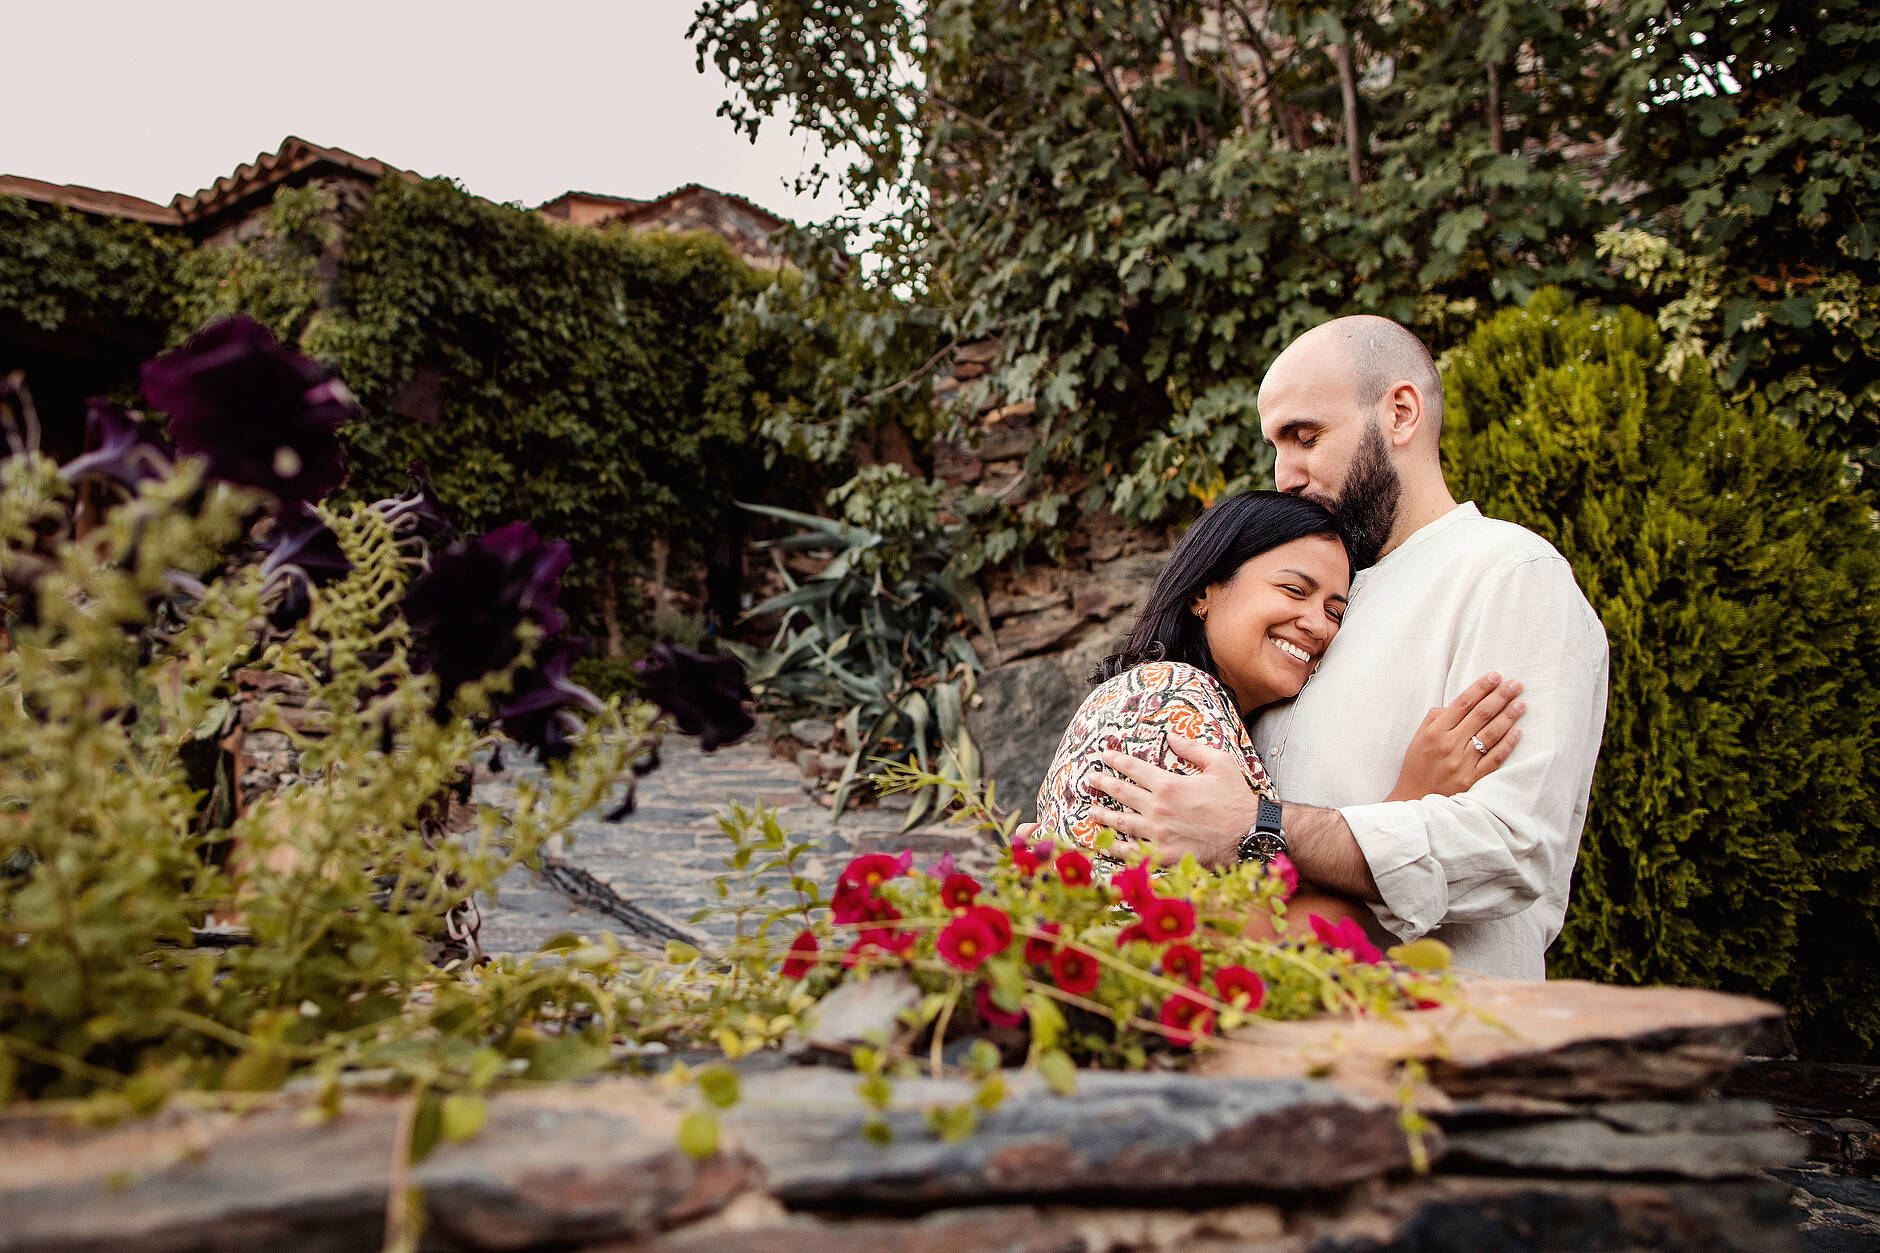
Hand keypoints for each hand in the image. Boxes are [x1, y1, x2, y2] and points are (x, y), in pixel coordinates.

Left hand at [1083, 735, 1260, 870]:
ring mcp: (1159, 834)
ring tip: (1091, 812)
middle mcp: (1158, 809)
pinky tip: (1107, 844)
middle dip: (1103, 784)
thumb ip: (1192, 748)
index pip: (1134, 769)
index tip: (1104, 755)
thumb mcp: (1219, 763)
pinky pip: (1134, 851)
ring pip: (1122, 823)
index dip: (1117, 760)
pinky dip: (1117, 848)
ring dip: (1104, 816)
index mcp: (1168, 785)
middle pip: (1122, 794)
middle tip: (1090, 780)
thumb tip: (1172, 735)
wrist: (1248, 834)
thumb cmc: (1236, 798)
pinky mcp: (1165, 855)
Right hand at [1389, 671, 1524, 800]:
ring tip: (1521, 704)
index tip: (1495, 676)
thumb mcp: (1418, 739)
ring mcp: (1462, 763)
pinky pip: (1494, 758)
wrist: (1415, 802)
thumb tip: (1454, 704)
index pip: (1462, 703)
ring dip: (1508, 716)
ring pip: (1490, 734)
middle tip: (1515, 685)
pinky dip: (1507, 744)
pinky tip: (1517, 731)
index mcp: (1435, 732)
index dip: (1480, 688)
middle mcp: (1449, 745)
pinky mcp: (1473, 779)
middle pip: (1480, 715)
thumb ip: (1434, 719)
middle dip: (1500, 697)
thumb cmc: (1417, 767)